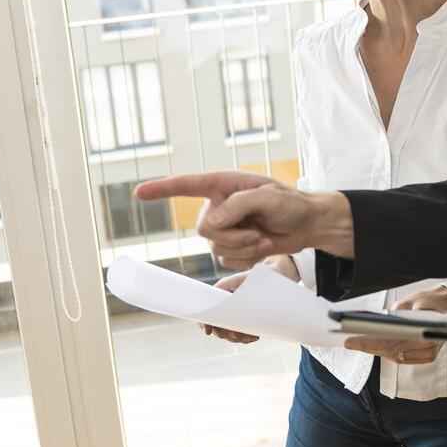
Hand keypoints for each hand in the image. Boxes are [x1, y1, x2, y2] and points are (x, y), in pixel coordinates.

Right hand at [135, 171, 352, 267]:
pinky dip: (247, 258)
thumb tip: (213, 222)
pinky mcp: (232, 246)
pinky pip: (227, 260)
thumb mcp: (269, 197)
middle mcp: (218, 206)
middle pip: (204, 230)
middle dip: (232, 236)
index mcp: (223, 185)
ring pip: (215, 249)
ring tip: (264, 238)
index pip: (186, 185)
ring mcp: (225, 228)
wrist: (307, 225)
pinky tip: (262, 247)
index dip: (162, 189)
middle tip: (257, 231)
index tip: (139, 192)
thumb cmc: (290, 204)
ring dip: (243, 248)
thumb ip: (238, 205)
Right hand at [200, 256, 301, 343]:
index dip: (205, 323)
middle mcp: (225, 306)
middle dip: (226, 334)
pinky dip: (245, 338)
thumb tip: (220, 308)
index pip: (207, 312)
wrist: (273, 276)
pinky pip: (240, 333)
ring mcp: (234, 313)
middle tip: (238, 336)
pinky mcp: (244, 319)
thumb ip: (228, 289)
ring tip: (252, 337)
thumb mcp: (241, 280)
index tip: (208, 331)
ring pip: (229, 333)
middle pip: (218, 327)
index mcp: (220, 294)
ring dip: (238, 338)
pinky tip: (254, 336)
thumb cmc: (256, 276)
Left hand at [343, 285, 446, 364]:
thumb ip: (396, 314)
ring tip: (359, 344)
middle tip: (350, 343)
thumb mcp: (411, 301)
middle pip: (391, 350)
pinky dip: (389, 354)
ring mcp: (428, 353)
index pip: (389, 339)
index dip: (368, 341)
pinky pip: (403, 359)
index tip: (350, 341)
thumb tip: (378, 324)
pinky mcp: (428, 357)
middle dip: (368, 347)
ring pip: (396, 356)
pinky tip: (377, 348)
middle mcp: (427, 345)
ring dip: (377, 351)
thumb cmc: (427, 301)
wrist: (446, 305)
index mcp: (423, 329)